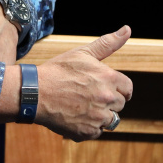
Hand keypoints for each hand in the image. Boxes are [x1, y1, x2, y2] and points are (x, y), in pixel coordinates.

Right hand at [35, 26, 133, 141]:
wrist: (35, 92)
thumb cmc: (57, 71)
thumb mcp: (82, 53)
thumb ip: (108, 43)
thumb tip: (127, 29)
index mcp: (110, 78)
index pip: (128, 89)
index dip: (118, 89)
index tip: (109, 90)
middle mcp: (107, 98)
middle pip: (119, 105)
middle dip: (108, 102)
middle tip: (88, 97)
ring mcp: (98, 117)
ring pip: (110, 121)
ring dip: (100, 116)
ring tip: (82, 108)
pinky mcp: (87, 131)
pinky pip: (96, 132)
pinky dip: (88, 128)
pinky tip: (75, 117)